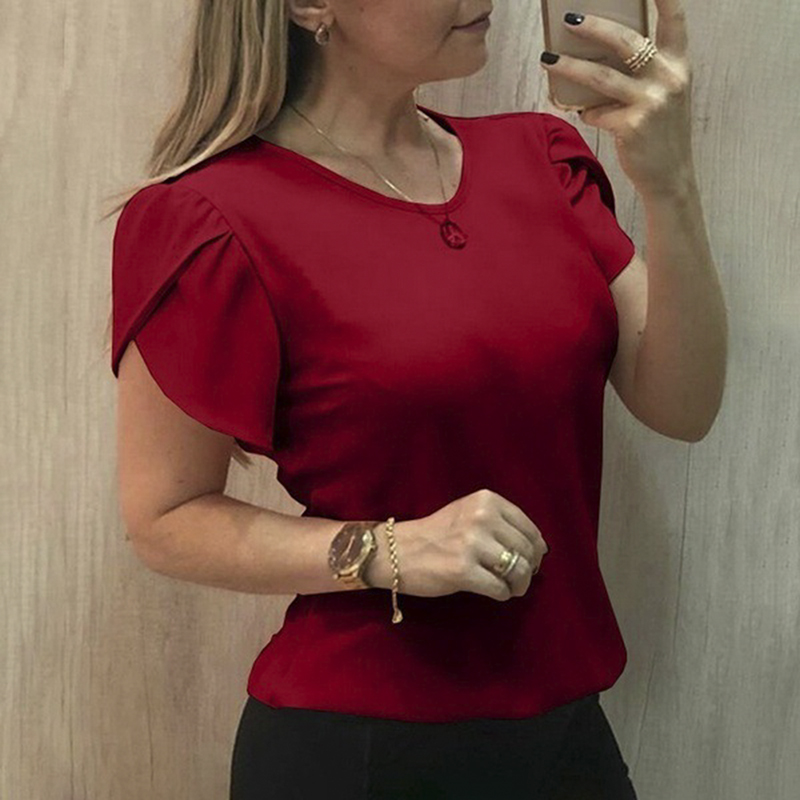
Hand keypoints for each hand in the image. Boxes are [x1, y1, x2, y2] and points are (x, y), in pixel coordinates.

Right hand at [367, 488, 548, 600]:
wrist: (396, 551)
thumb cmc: (436, 534)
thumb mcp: (469, 513)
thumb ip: (501, 524)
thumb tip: (539, 550)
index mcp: (487, 500)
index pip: (529, 529)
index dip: (535, 551)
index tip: (530, 562)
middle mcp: (482, 517)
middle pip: (527, 552)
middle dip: (528, 571)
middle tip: (518, 580)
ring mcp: (472, 544)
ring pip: (518, 570)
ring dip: (518, 585)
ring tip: (509, 588)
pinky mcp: (463, 571)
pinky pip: (500, 589)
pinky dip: (503, 595)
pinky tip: (494, 592)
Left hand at [540, 0, 695, 197]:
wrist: (670, 175)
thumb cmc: (659, 131)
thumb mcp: (662, 93)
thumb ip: (644, 71)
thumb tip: (596, 53)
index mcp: (678, 64)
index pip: (674, 19)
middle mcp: (669, 78)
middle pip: (626, 41)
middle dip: (594, 27)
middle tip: (568, 20)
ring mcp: (651, 102)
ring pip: (601, 76)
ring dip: (570, 67)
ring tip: (547, 60)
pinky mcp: (633, 126)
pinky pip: (596, 112)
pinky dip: (587, 113)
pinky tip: (585, 114)